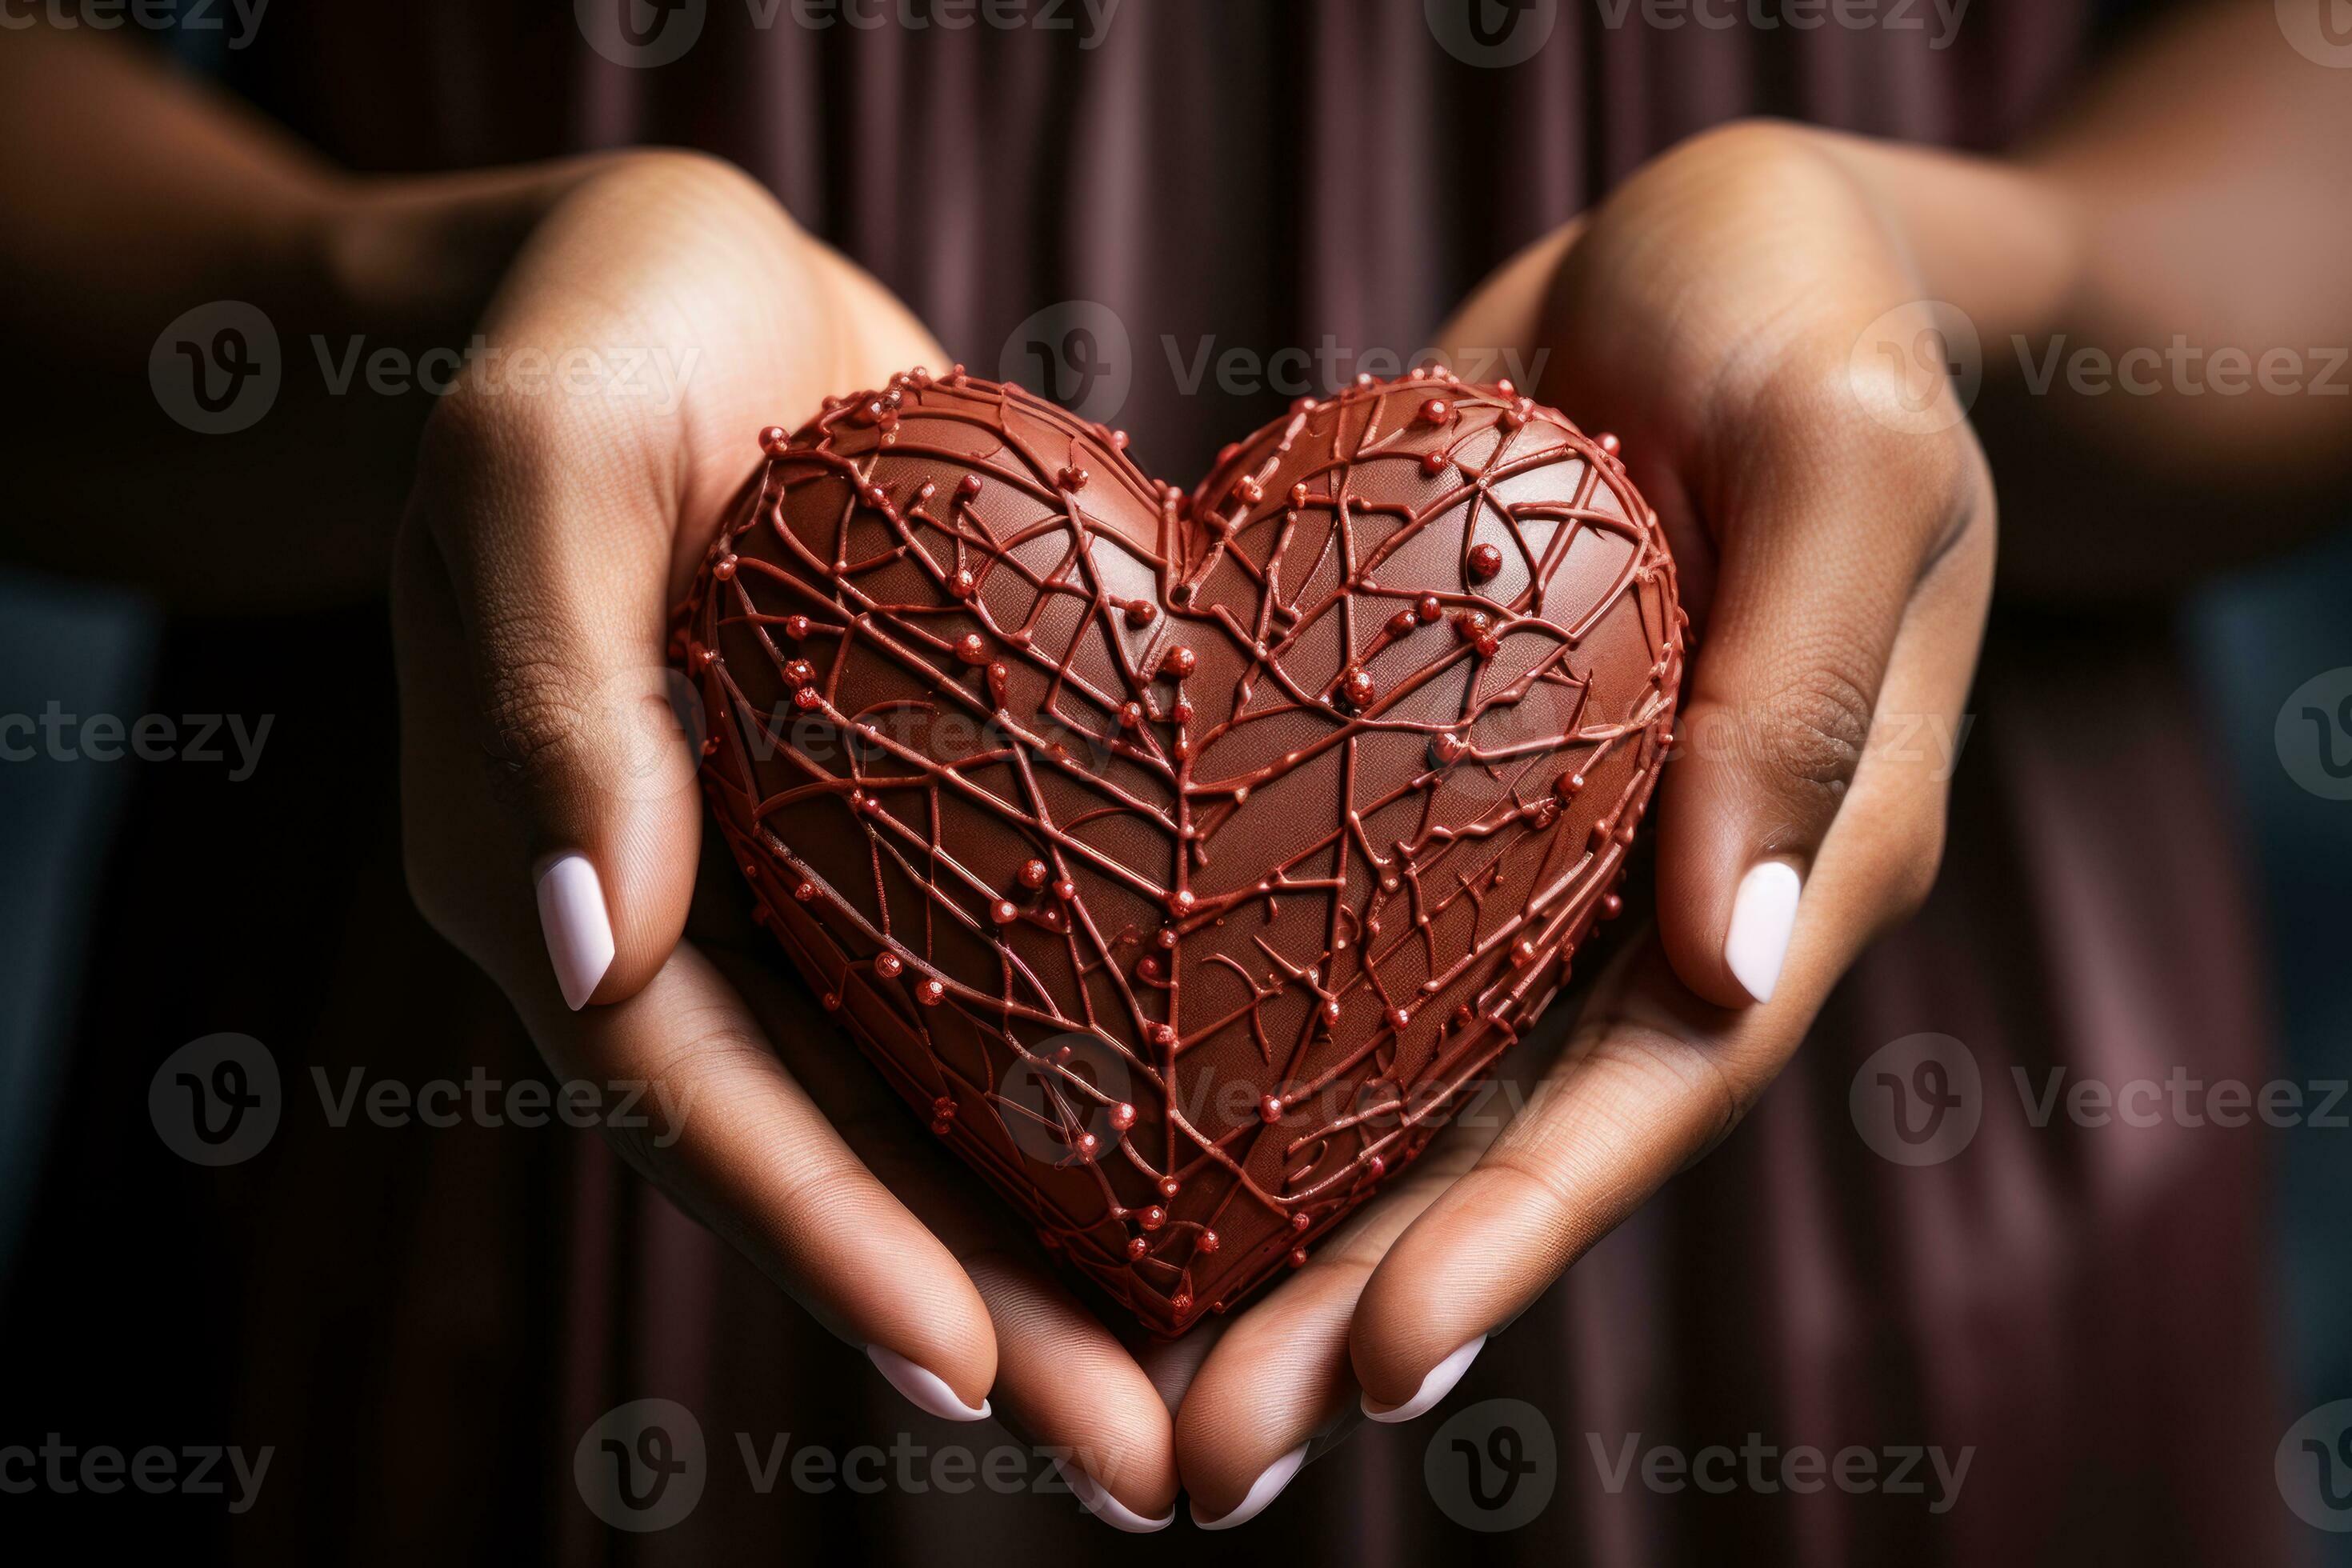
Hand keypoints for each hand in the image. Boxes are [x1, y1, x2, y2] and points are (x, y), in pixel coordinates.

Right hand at [389, 152, 1179, 1524]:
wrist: (685, 272)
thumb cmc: (590, 324)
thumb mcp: (545, 449)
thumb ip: (545, 680)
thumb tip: (577, 938)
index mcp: (551, 858)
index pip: (688, 1093)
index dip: (822, 1236)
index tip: (969, 1369)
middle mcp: (676, 909)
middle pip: (830, 1151)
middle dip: (982, 1317)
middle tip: (1149, 1464)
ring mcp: (800, 880)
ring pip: (932, 1103)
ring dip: (1061, 1255)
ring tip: (1213, 1393)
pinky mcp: (910, 824)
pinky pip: (1006, 981)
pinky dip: (1103, 1088)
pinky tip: (1232, 1169)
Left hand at [1171, 120, 1997, 1524]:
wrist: (1715, 243)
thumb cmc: (1811, 312)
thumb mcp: (1844, 454)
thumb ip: (1803, 691)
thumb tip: (1732, 957)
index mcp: (1796, 855)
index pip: (1651, 1089)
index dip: (1519, 1236)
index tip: (1377, 1367)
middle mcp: (1660, 896)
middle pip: (1508, 1138)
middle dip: (1356, 1300)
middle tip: (1200, 1456)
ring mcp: (1541, 856)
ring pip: (1402, 1079)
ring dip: (1272, 1230)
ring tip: (1126, 1372)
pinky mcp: (1428, 788)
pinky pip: (1330, 940)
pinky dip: (1234, 1053)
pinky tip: (1107, 1133)